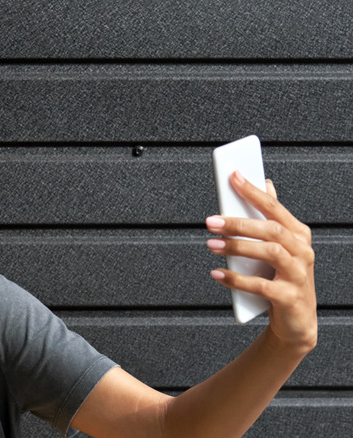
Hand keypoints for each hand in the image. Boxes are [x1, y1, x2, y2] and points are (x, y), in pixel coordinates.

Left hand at [205, 171, 316, 352]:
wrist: (296, 321)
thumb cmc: (282, 278)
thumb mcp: (279, 247)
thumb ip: (271, 218)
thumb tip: (266, 183)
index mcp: (299, 235)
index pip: (275, 208)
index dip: (254, 192)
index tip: (233, 176)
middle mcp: (303, 252)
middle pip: (270, 230)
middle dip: (238, 223)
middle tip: (210, 221)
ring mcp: (299, 275)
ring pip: (270, 253)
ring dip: (237, 247)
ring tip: (211, 245)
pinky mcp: (289, 297)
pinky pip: (261, 286)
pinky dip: (237, 279)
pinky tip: (217, 274)